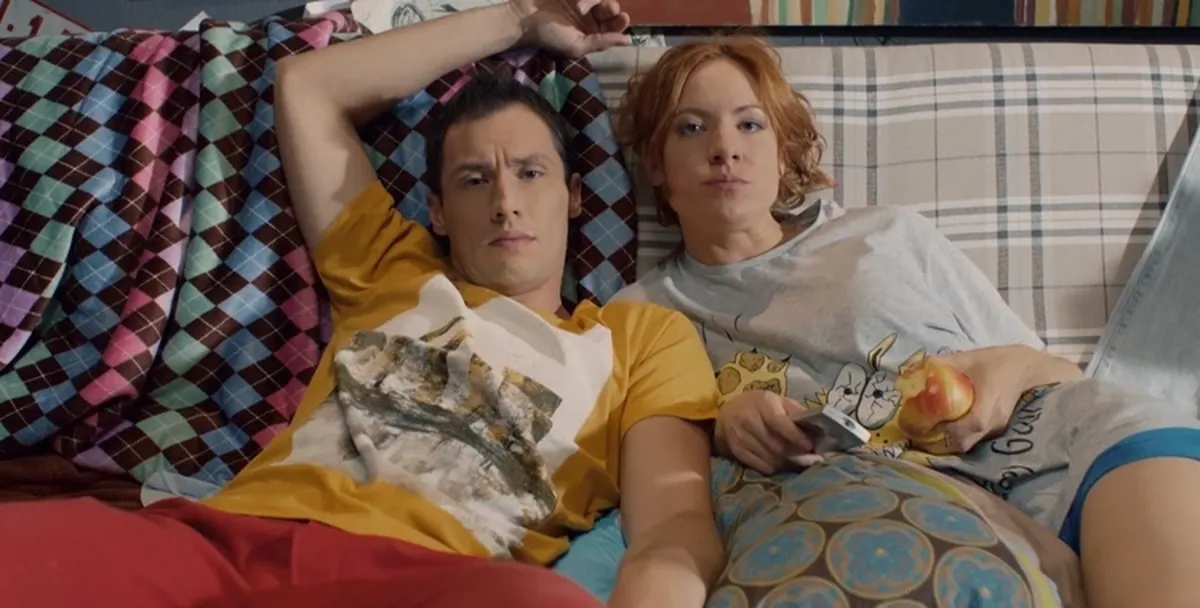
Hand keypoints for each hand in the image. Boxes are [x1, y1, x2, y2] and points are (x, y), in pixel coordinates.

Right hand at [507, 0, 631, 57]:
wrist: (524, 17)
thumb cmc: (549, 35)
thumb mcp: (577, 45)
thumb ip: (602, 43)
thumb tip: (628, 42)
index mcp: (591, 32)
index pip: (613, 27)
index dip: (620, 22)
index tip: (623, 17)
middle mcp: (588, 16)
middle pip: (610, 8)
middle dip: (610, 7)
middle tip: (606, 8)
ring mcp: (581, 1)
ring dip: (592, 0)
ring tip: (577, 5)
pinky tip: (574, 0)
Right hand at [715, 390, 814, 474]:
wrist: (728, 414)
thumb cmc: (760, 406)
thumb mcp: (778, 401)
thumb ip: (796, 413)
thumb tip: (817, 431)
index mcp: (762, 403)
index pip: (780, 423)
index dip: (796, 437)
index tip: (810, 446)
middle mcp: (748, 419)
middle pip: (777, 445)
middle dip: (796, 454)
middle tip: (811, 458)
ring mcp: (740, 437)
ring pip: (771, 458)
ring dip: (788, 463)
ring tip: (798, 461)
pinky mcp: (736, 451)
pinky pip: (762, 467)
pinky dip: (775, 467)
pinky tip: (781, 462)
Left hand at [923, 345, 1041, 453]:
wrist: (1027, 369)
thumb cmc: (996, 362)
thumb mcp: (967, 358)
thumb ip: (941, 363)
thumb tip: (913, 369)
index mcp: (989, 403)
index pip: (970, 424)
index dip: (948, 428)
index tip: (927, 422)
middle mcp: (994, 421)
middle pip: (966, 442)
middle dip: (942, 440)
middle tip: (923, 429)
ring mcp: (998, 428)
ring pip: (970, 444)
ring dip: (950, 441)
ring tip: (932, 429)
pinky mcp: (998, 430)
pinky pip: (976, 440)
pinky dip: (960, 437)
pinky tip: (948, 427)